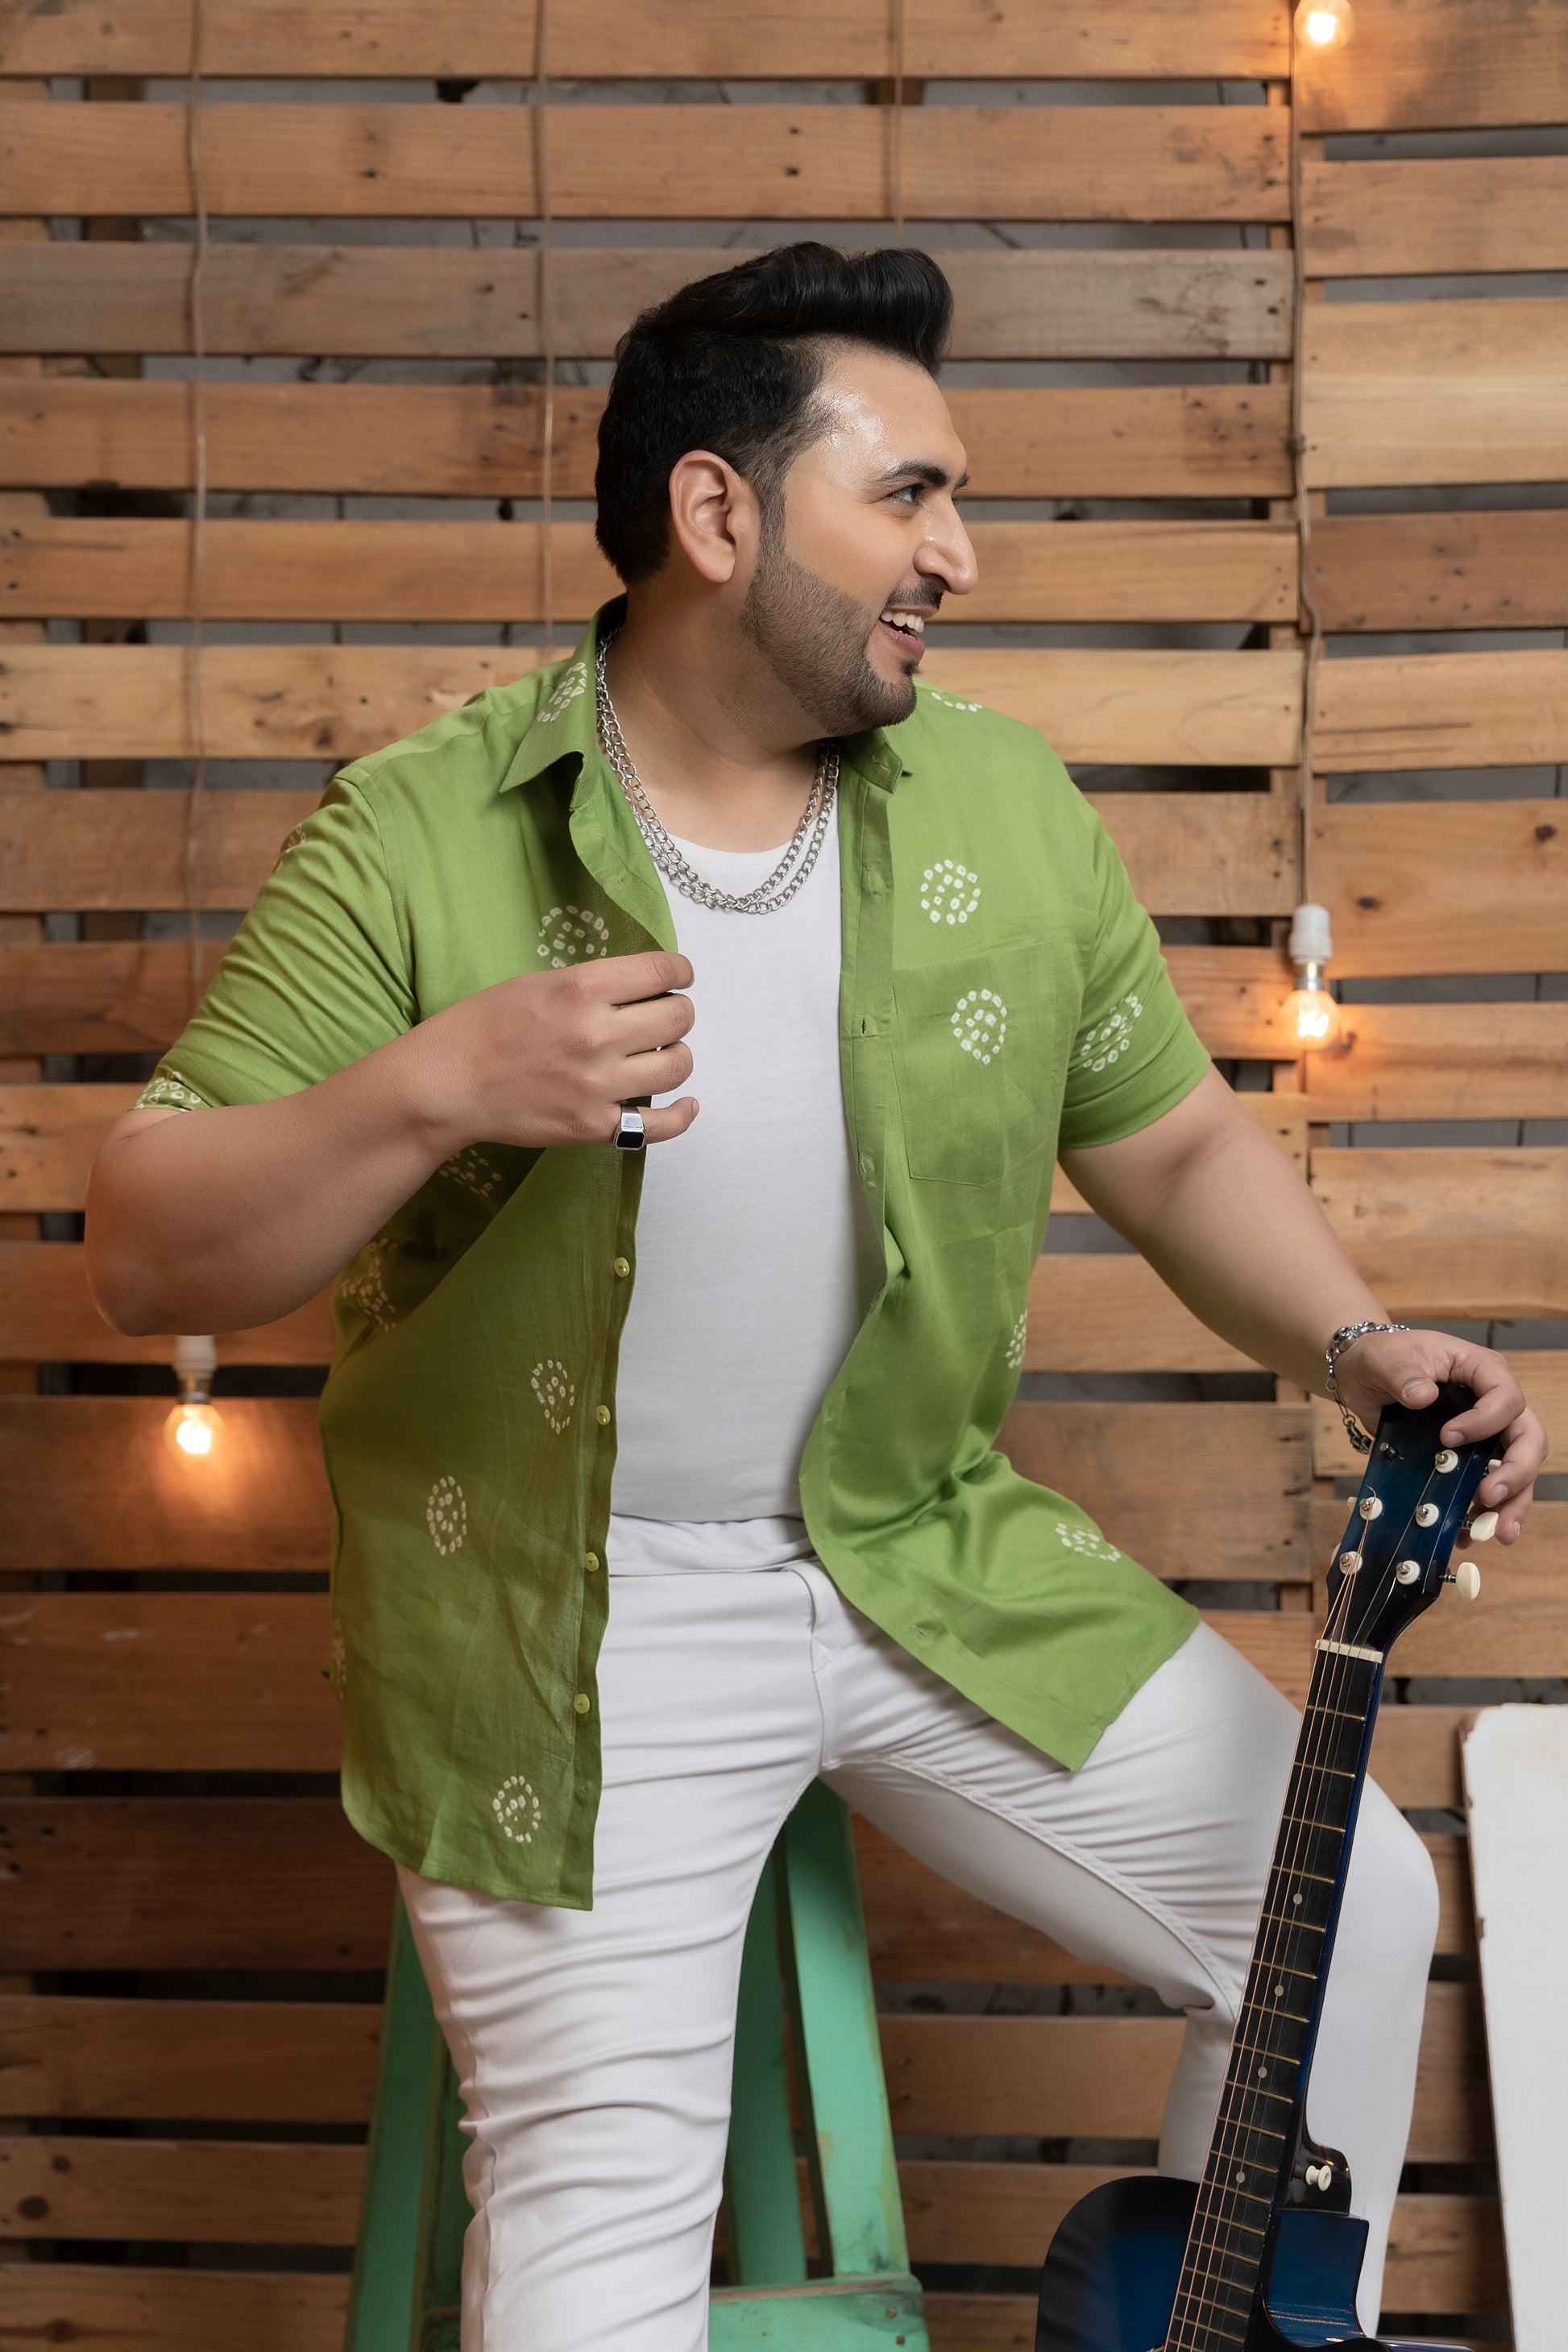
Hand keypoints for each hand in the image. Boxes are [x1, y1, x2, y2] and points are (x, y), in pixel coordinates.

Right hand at [410, 950, 698, 1150]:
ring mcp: (599, 1085)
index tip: (678, 976)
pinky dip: (682, 1113)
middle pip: (678, 1017)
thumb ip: (593, 985)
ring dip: (676, 1055)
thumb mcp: (538, 982)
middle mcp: (598, 1034)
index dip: (679, 971)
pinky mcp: (594, 1125)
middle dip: (677, 1011)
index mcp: (582, 988)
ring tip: (658, 1054)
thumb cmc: (482, 1026)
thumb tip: (642, 987)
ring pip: (678, 1065)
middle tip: (663, 1015)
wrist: (445, 1085)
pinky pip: (660, 1123)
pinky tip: (685, 1103)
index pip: (662, 970)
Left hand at [1331, 1329, 1547, 1545]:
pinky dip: (1482, 1512)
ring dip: (1512, 1503)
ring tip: (1500, 1534)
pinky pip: (1489, 1485)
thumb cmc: (1380, 1358)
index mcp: (1481, 1370)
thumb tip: (1422, 1396)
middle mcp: (1494, 1402)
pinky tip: (1465, 1535)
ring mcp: (1487, 1432)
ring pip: (1518, 1468)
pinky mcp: (1470, 1457)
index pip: (1506, 1397)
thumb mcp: (1384, 1359)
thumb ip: (1402, 1375)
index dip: (1486, 1421)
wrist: (1364, 1376)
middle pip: (1527, 1439)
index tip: (1448, 1437)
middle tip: (1489, 1497)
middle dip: (1516, 1473)